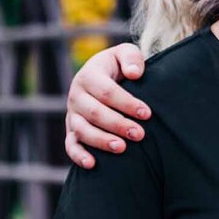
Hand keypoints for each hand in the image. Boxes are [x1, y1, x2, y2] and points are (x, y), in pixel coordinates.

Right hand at [64, 43, 150, 168]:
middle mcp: (76, 95)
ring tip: (123, 148)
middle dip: (118, 124)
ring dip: (102, 141)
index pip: (106, 91)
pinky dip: (78, 155)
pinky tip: (92, 164)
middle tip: (139, 134)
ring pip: (82, 130)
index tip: (147, 113)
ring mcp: (72, 114)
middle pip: (95, 113)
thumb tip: (134, 73)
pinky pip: (71, 145)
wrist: (105, 75)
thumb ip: (131, 58)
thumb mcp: (126, 54)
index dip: (126, 103)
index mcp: (89, 75)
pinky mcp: (71, 130)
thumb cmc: (120, 66)